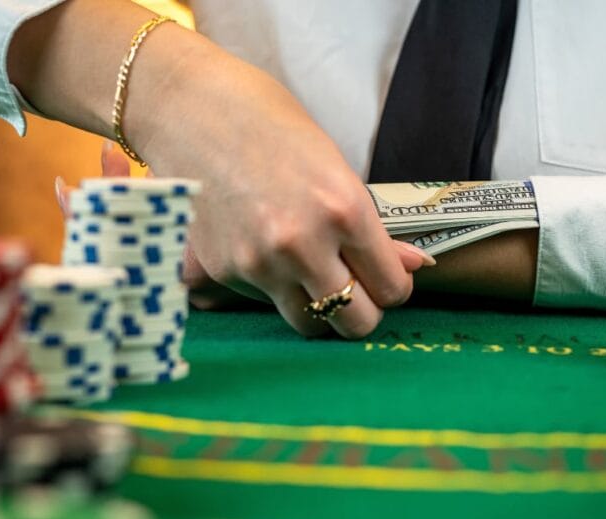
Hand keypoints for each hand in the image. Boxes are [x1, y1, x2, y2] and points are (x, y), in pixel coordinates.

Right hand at [122, 39, 434, 337]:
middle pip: (355, 323)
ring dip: (318, 306)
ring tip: (309, 271)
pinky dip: (273, 285)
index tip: (385, 277)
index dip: (393, 287)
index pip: (391, 289)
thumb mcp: (335, 167)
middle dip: (363, 311)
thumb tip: (415, 265)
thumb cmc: (270, 125)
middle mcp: (303, 244)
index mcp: (344, 210)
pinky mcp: (223, 271)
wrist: (190, 108)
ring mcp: (259, 263)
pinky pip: (265, 301)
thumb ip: (373, 228)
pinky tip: (262, 244)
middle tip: (355, 287)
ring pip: (309, 323)